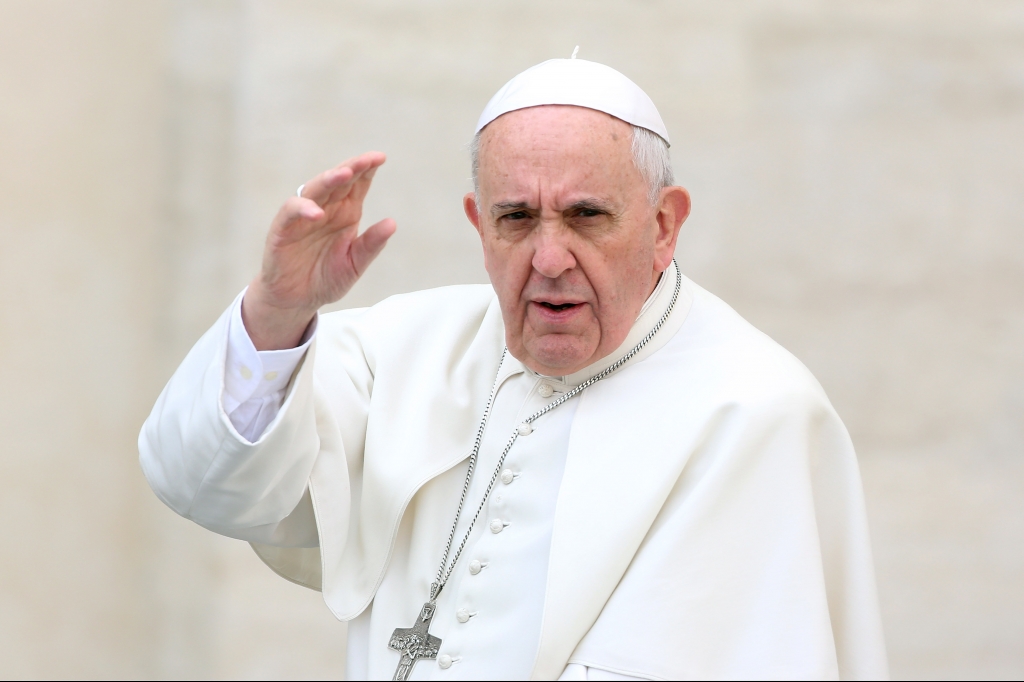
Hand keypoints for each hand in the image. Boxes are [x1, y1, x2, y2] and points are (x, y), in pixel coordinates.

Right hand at [242, 152, 395, 349]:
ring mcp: (303, 217)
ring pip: (315, 189)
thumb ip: (371, 245)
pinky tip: (317, 213)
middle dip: (353, 168)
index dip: (367, 170)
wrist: (297, 300)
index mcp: (345, 213)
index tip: (380, 158)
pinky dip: (302, 209)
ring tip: (345, 173)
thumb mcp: (355, 264)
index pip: (357, 185)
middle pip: (338, 181)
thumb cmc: (325, 279)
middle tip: (369, 159)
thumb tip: (392, 223)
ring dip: (329, 179)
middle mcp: (325, 209)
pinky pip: (291, 212)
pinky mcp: (283, 230)